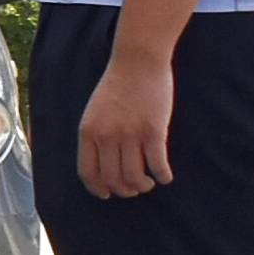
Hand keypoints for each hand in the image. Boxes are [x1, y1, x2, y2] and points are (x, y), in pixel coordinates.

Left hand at [75, 53, 174, 200]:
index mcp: (88, 132)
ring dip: (143, 186)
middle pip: (113, 180)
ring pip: (135, 177)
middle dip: (125, 190)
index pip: (88, 173)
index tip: (108, 194)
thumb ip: (95, 136)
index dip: (98, 189)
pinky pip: (158, 165)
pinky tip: (165, 176)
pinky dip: (162, 176)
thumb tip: (102, 165)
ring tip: (149, 182)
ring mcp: (130, 135)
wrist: (137, 60)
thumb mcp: (94, 112)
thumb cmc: (117, 85)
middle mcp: (106, 137)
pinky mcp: (154, 131)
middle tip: (135, 188)